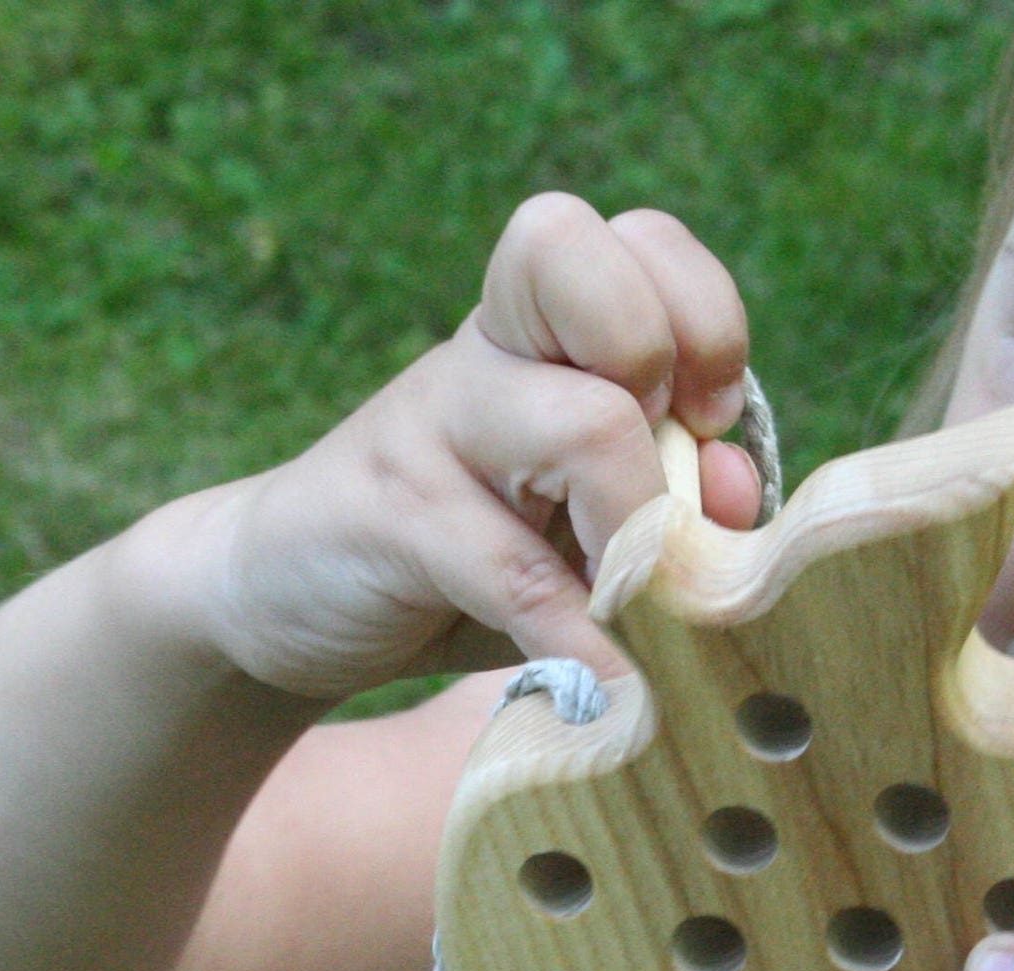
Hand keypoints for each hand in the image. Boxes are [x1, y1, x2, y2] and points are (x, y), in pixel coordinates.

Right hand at [198, 193, 761, 699]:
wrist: (276, 596)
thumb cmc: (452, 560)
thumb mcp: (568, 527)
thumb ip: (657, 505)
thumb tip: (737, 497)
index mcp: (536, 336)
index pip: (637, 240)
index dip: (701, 315)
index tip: (708, 420)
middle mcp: (484, 355)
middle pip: (583, 259)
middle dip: (662, 363)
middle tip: (662, 478)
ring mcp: (432, 426)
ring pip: (581, 424)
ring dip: (639, 533)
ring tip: (639, 607)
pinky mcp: (393, 517)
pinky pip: (517, 571)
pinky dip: (581, 638)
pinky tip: (609, 686)